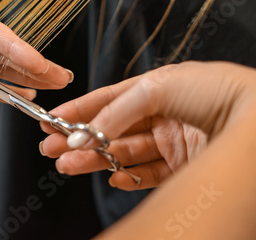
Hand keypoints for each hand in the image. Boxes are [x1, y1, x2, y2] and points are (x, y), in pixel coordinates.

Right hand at [40, 61, 255, 189]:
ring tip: (69, 166)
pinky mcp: (183, 167)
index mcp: (152, 89)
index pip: (105, 101)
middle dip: (79, 140)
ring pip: (123, 154)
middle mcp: (160, 115)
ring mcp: (171, 142)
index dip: (77, 111)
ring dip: (95, 160)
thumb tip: (82, 136)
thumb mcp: (155, 89)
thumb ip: (114, 112)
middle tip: (52, 150)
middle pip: (110, 130)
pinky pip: (148, 175)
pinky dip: (128, 178)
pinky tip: (112, 176)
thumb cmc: (214, 89)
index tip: (51, 121)